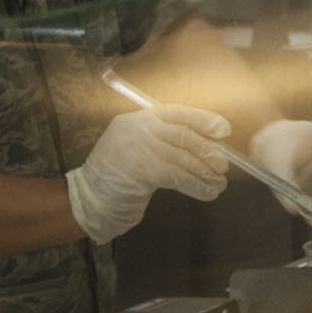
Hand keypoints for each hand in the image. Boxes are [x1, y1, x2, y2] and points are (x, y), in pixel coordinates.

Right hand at [67, 104, 232, 242]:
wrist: (87, 200)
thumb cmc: (115, 177)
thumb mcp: (134, 148)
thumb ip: (160, 140)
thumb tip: (205, 143)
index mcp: (136, 119)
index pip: (177, 112)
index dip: (204, 120)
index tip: (224, 130)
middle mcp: (138, 129)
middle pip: (184, 135)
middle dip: (208, 151)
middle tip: (223, 165)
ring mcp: (140, 148)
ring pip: (184, 157)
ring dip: (206, 172)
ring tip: (219, 183)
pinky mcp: (144, 170)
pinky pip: (180, 176)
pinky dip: (198, 185)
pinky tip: (208, 192)